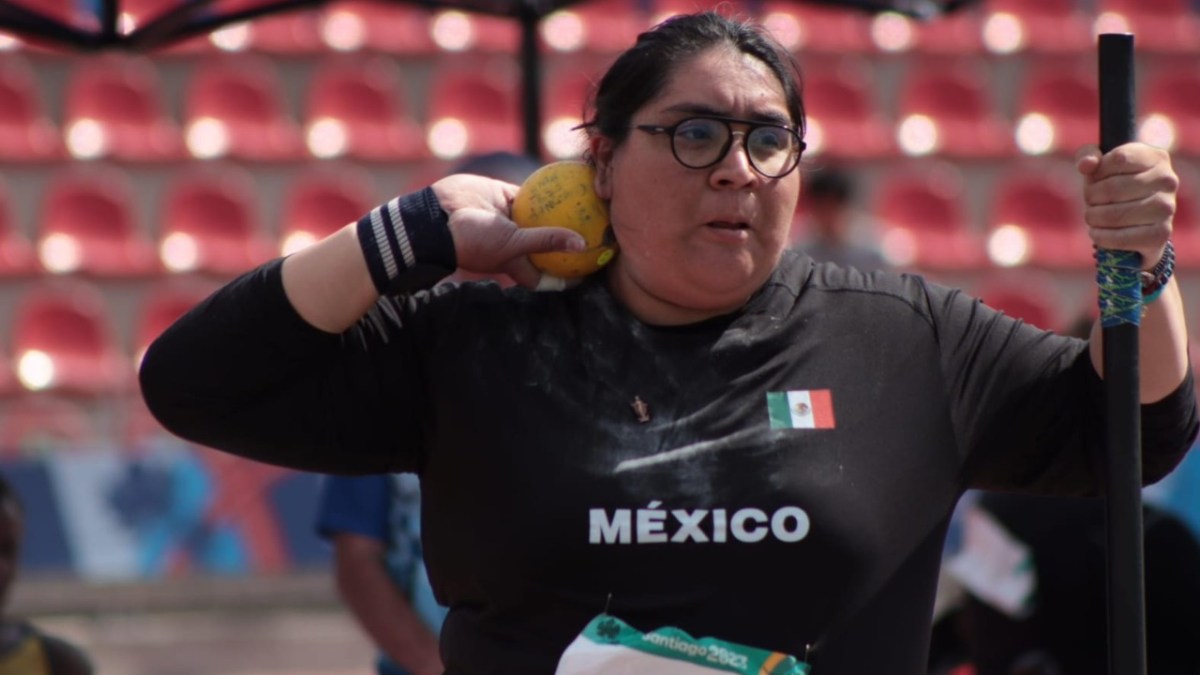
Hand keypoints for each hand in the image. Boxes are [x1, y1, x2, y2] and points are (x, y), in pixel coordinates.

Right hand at [431, 174, 585, 287]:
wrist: (437, 216)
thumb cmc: (474, 240)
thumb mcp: (513, 244)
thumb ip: (546, 241)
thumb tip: (582, 245)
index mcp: (518, 264)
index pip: (548, 276)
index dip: (568, 277)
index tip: (590, 272)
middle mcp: (517, 243)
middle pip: (548, 244)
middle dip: (570, 240)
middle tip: (597, 232)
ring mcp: (511, 220)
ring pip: (542, 216)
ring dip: (561, 210)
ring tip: (588, 204)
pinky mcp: (504, 197)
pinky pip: (530, 193)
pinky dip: (545, 188)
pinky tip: (567, 179)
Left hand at [1076, 142, 1177, 268]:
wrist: (1139, 221)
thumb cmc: (1115, 185)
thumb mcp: (1101, 165)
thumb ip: (1087, 156)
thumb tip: (1086, 165)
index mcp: (1155, 157)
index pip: (1118, 159)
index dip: (1098, 172)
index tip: (1096, 179)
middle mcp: (1167, 180)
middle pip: (1112, 189)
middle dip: (1091, 197)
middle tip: (1091, 201)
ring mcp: (1166, 208)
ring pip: (1114, 215)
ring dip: (1093, 217)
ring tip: (1093, 216)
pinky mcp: (1160, 234)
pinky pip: (1120, 238)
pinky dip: (1100, 236)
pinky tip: (1096, 232)